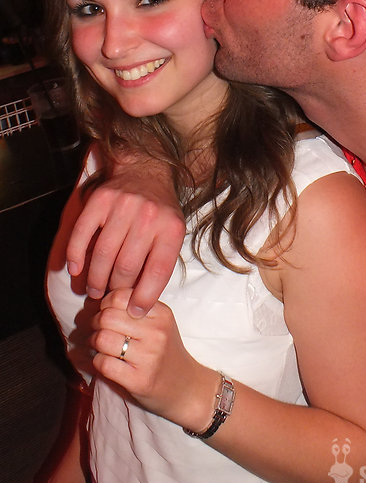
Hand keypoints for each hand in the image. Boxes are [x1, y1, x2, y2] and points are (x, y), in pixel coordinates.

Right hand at [66, 158, 185, 316]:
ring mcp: (124, 206)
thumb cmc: (160, 212)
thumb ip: (160, 264)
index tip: (135, 312)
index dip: (144, 297)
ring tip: (93, 290)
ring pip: (104, 254)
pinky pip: (82, 233)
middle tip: (108, 298)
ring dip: (95, 279)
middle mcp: (148, 216)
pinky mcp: (100, 199)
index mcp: (171, 228)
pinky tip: (75, 269)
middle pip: (127, 267)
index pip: (157, 272)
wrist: (146, 171)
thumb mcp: (172, 233)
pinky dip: (76, 254)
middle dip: (116, 290)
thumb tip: (140, 305)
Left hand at [91, 289, 215, 429]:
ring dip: (94, 343)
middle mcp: (157, 333)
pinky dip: (97, 362)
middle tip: (99, 330)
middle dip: (96, 323)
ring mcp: (148, 357)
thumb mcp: (160, 323)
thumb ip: (136, 309)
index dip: (106, 303)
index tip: (107, 312)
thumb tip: (100, 302)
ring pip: (102, 339)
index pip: (121, 296)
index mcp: (161, 314)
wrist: (186, 387)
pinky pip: (103, 363)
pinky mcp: (138, 380)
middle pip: (107, 317)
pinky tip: (106, 362)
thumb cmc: (166, 352)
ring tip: (102, 346)